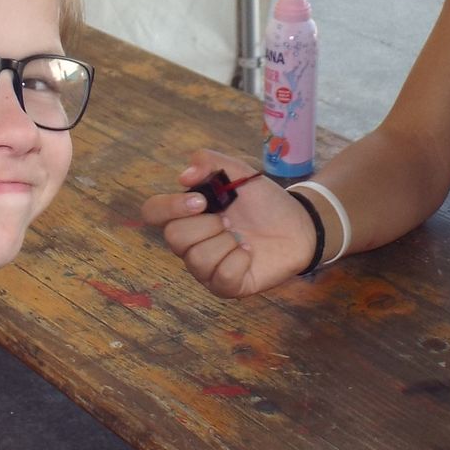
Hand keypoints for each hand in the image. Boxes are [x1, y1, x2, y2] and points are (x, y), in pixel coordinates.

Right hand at [138, 149, 316, 297]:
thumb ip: (210, 162)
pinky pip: (222, 277)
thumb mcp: (239, 172)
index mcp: (187, 214)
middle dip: (207, 225)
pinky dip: (240, 260)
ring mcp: (206, 268)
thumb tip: (184, 176)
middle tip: (229, 220)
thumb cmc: (263, 201)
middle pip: (174, 237)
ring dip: (227, 243)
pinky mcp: (226, 286)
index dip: (170, 206)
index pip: (153, 212)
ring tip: (242, 237)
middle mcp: (190, 244)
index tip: (201, 201)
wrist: (297, 224)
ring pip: (197, 260)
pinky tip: (249, 252)